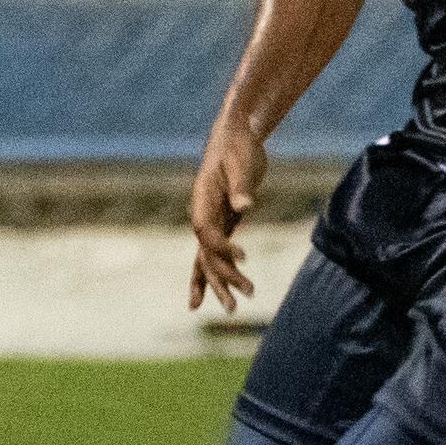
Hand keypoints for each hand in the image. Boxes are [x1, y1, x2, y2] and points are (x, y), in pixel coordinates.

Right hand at [188, 118, 265, 313]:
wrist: (235, 135)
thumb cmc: (238, 145)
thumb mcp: (242, 163)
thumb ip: (241, 186)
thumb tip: (245, 206)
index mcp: (201, 199)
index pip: (205, 231)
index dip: (221, 247)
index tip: (244, 257)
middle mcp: (201, 214)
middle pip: (205, 253)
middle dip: (220, 279)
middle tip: (237, 303)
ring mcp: (209, 221)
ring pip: (209, 259)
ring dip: (220, 284)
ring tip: (233, 309)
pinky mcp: (222, 224)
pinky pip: (215, 255)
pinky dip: (215, 274)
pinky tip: (212, 296)